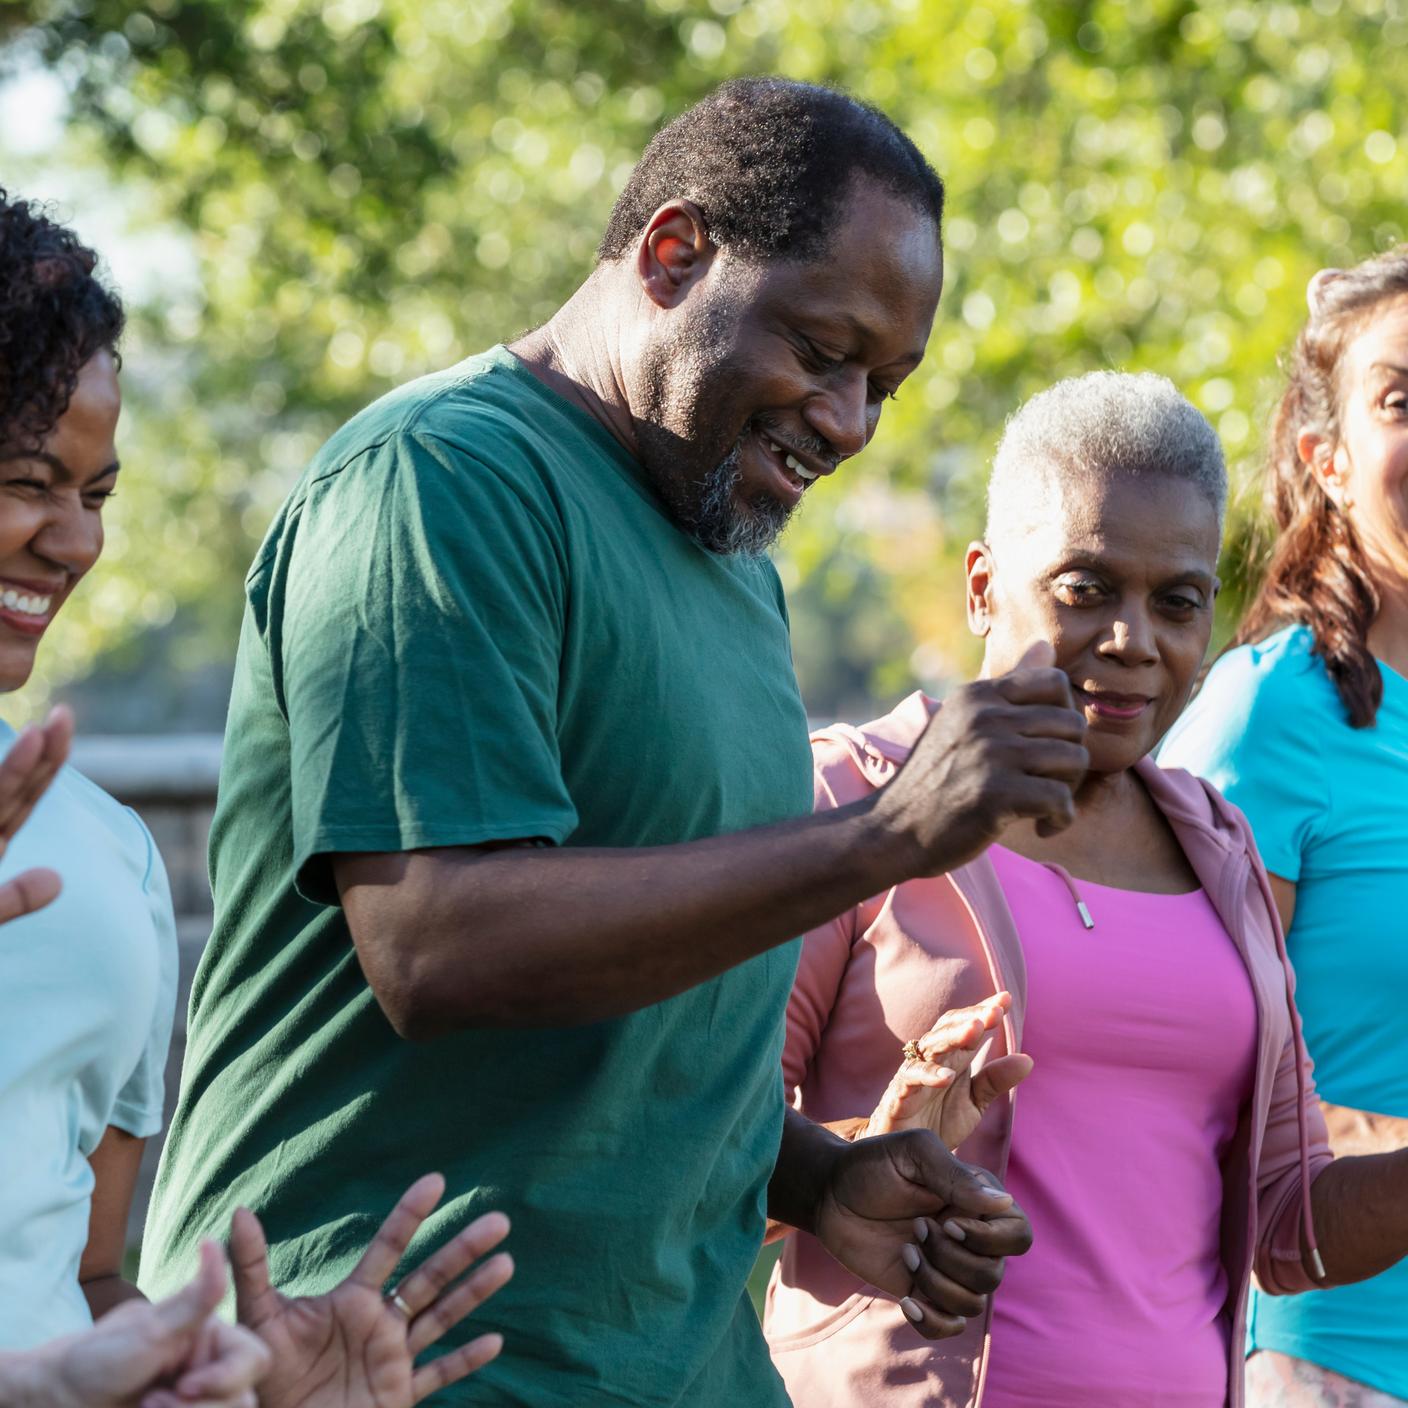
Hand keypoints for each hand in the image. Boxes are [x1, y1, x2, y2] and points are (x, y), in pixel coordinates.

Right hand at [0, 705, 72, 922]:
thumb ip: (10, 900)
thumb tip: (56, 881)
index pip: (21, 797)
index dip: (46, 763)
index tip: (64, 724)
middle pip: (5, 793)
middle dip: (33, 756)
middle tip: (65, 716)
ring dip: (6, 775)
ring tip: (33, 740)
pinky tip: (5, 787)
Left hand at [36, 1239, 268, 1407]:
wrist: (58, 1401)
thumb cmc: (98, 1359)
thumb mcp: (149, 1330)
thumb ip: (194, 1296)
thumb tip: (212, 1242)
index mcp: (214, 1341)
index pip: (255, 1359)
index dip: (227, 1377)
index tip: (184, 1385)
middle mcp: (211, 1372)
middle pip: (243, 1400)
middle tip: (151, 1403)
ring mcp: (197, 1403)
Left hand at [230, 1173, 512, 1407]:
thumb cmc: (263, 1375)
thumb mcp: (257, 1321)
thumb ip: (251, 1270)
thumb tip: (237, 1212)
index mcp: (352, 1300)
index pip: (388, 1248)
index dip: (410, 1214)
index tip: (435, 1180)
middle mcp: (380, 1323)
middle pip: (429, 1279)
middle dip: (463, 1249)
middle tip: (499, 1220)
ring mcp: (392, 1359)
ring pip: (442, 1318)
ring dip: (475, 1292)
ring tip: (506, 1263)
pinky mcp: (396, 1397)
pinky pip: (437, 1376)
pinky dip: (465, 1361)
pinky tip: (496, 1343)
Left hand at [813, 1130, 1030, 1338]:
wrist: (829, 1193)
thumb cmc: (873, 1165)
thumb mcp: (912, 1154)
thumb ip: (955, 1176)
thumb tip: (1003, 1202)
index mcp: (976, 1202)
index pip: (1019, 1234)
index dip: (991, 1238)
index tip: (947, 1221)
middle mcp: (970, 1238)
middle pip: (994, 1274)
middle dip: (951, 1257)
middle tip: (916, 1228)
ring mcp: (947, 1268)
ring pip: (973, 1303)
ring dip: (936, 1281)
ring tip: (906, 1251)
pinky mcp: (923, 1290)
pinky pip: (949, 1326)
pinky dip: (932, 1321)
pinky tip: (906, 1299)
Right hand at [863, 992, 1032, 1148]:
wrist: (906, 1158)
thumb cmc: (936, 1122)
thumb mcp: (974, 1102)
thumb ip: (995, 1080)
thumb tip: (1028, 1059)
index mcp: (951, 1059)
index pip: (966, 1026)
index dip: (983, 1011)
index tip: (1006, 999)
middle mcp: (931, 1061)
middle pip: (947, 1030)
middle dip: (970, 1018)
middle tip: (994, 1012)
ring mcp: (913, 1076)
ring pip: (930, 1047)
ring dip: (951, 1037)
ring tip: (974, 1030)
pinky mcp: (897, 1097)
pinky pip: (910, 1079)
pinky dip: (927, 1075)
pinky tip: (946, 1075)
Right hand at [873, 641, 1086, 875]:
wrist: (894, 830)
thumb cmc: (935, 778)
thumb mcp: (963, 721)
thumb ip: (1009, 686)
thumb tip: (1046, 644)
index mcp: (977, 694)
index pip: (1054, 681)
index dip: (1063, 716)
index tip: (1045, 747)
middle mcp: (983, 716)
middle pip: (1073, 725)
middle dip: (1070, 760)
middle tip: (1047, 785)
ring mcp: (989, 753)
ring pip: (1074, 760)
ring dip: (1067, 791)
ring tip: (1043, 806)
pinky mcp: (995, 794)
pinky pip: (1061, 800)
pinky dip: (1059, 820)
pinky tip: (1041, 827)